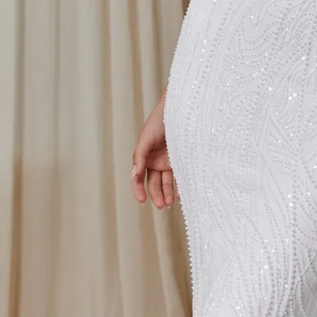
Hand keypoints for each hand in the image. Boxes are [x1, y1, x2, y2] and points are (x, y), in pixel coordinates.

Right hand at [131, 94, 176, 209]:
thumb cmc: (159, 121)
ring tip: (170, 203)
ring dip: (168, 194)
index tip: (142, 200)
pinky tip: (181, 194)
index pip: (138, 178)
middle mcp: (155, 162)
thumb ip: (140, 156)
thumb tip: (135, 174)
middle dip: (156, 196)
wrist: (178, 111)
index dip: (138, 190)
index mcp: (143, 158)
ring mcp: (168, 163)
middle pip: (153, 184)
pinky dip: (180, 187)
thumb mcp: (146, 138)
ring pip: (166, 183)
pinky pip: (179, 177)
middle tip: (162, 205)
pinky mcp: (180, 162)